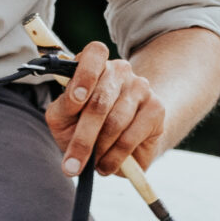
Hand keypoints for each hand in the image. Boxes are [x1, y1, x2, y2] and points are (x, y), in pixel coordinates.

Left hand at [46, 42, 167, 178]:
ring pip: (114, 123)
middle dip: (82, 139)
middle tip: (70, 166)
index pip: (94, 54)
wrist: (125, 140)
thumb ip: (63, 108)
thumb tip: (72, 103)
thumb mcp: (66, 118)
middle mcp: (119, 70)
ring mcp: (141, 87)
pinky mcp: (156, 108)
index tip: (76, 101)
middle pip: (99, 102)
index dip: (84, 76)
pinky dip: (114, 157)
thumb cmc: (88, 125)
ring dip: (99, 150)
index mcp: (95, 64)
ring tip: (92, 162)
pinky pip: (129, 138)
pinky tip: (106, 164)